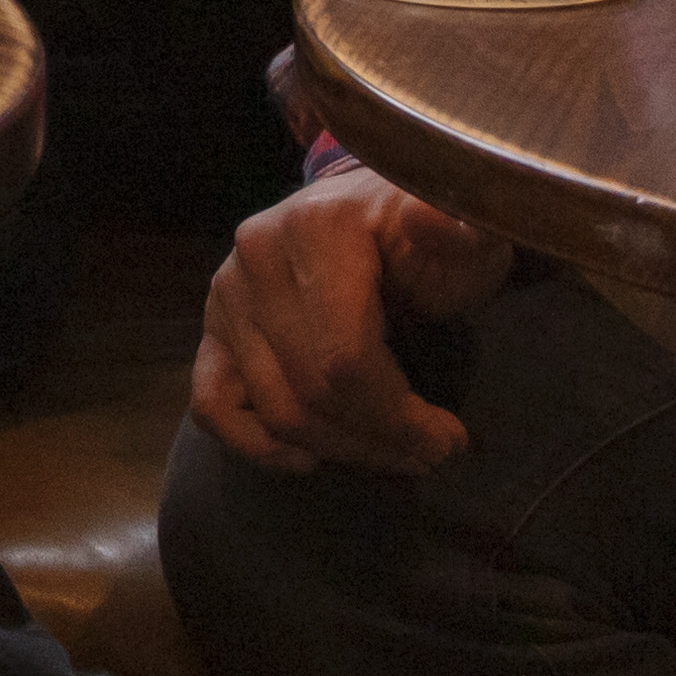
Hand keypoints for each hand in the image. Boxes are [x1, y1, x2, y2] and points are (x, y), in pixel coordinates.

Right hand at [186, 157, 512, 476]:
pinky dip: (255, 445)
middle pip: (312, 389)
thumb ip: (460, 228)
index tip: (448, 441)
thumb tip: (427, 218)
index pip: (346, 356)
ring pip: (276, 408)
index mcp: (317, 228)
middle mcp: (257, 255)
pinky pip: (212, 404)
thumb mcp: (463, 232)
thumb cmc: (423, 239)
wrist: (370, 217)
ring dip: (340, 449)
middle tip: (430, 453)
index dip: (399, 416)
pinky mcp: (213, 326)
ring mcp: (227, 293)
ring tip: (394, 453)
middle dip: (379, 438)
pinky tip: (308, 458)